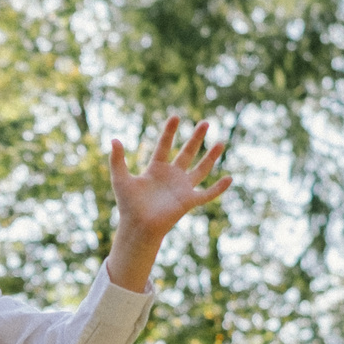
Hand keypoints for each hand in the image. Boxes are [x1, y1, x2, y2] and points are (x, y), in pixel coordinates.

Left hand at [105, 116, 232, 291]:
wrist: (138, 226)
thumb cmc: (128, 205)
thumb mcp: (120, 179)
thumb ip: (117, 160)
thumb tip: (114, 139)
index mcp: (156, 169)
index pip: (165, 146)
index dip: (169, 132)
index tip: (175, 117)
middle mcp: (172, 176)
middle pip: (187, 153)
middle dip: (196, 138)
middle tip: (205, 123)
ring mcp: (182, 188)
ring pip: (201, 169)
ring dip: (211, 157)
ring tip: (221, 142)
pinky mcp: (189, 201)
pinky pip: (207, 194)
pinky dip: (219, 188)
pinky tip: (229, 179)